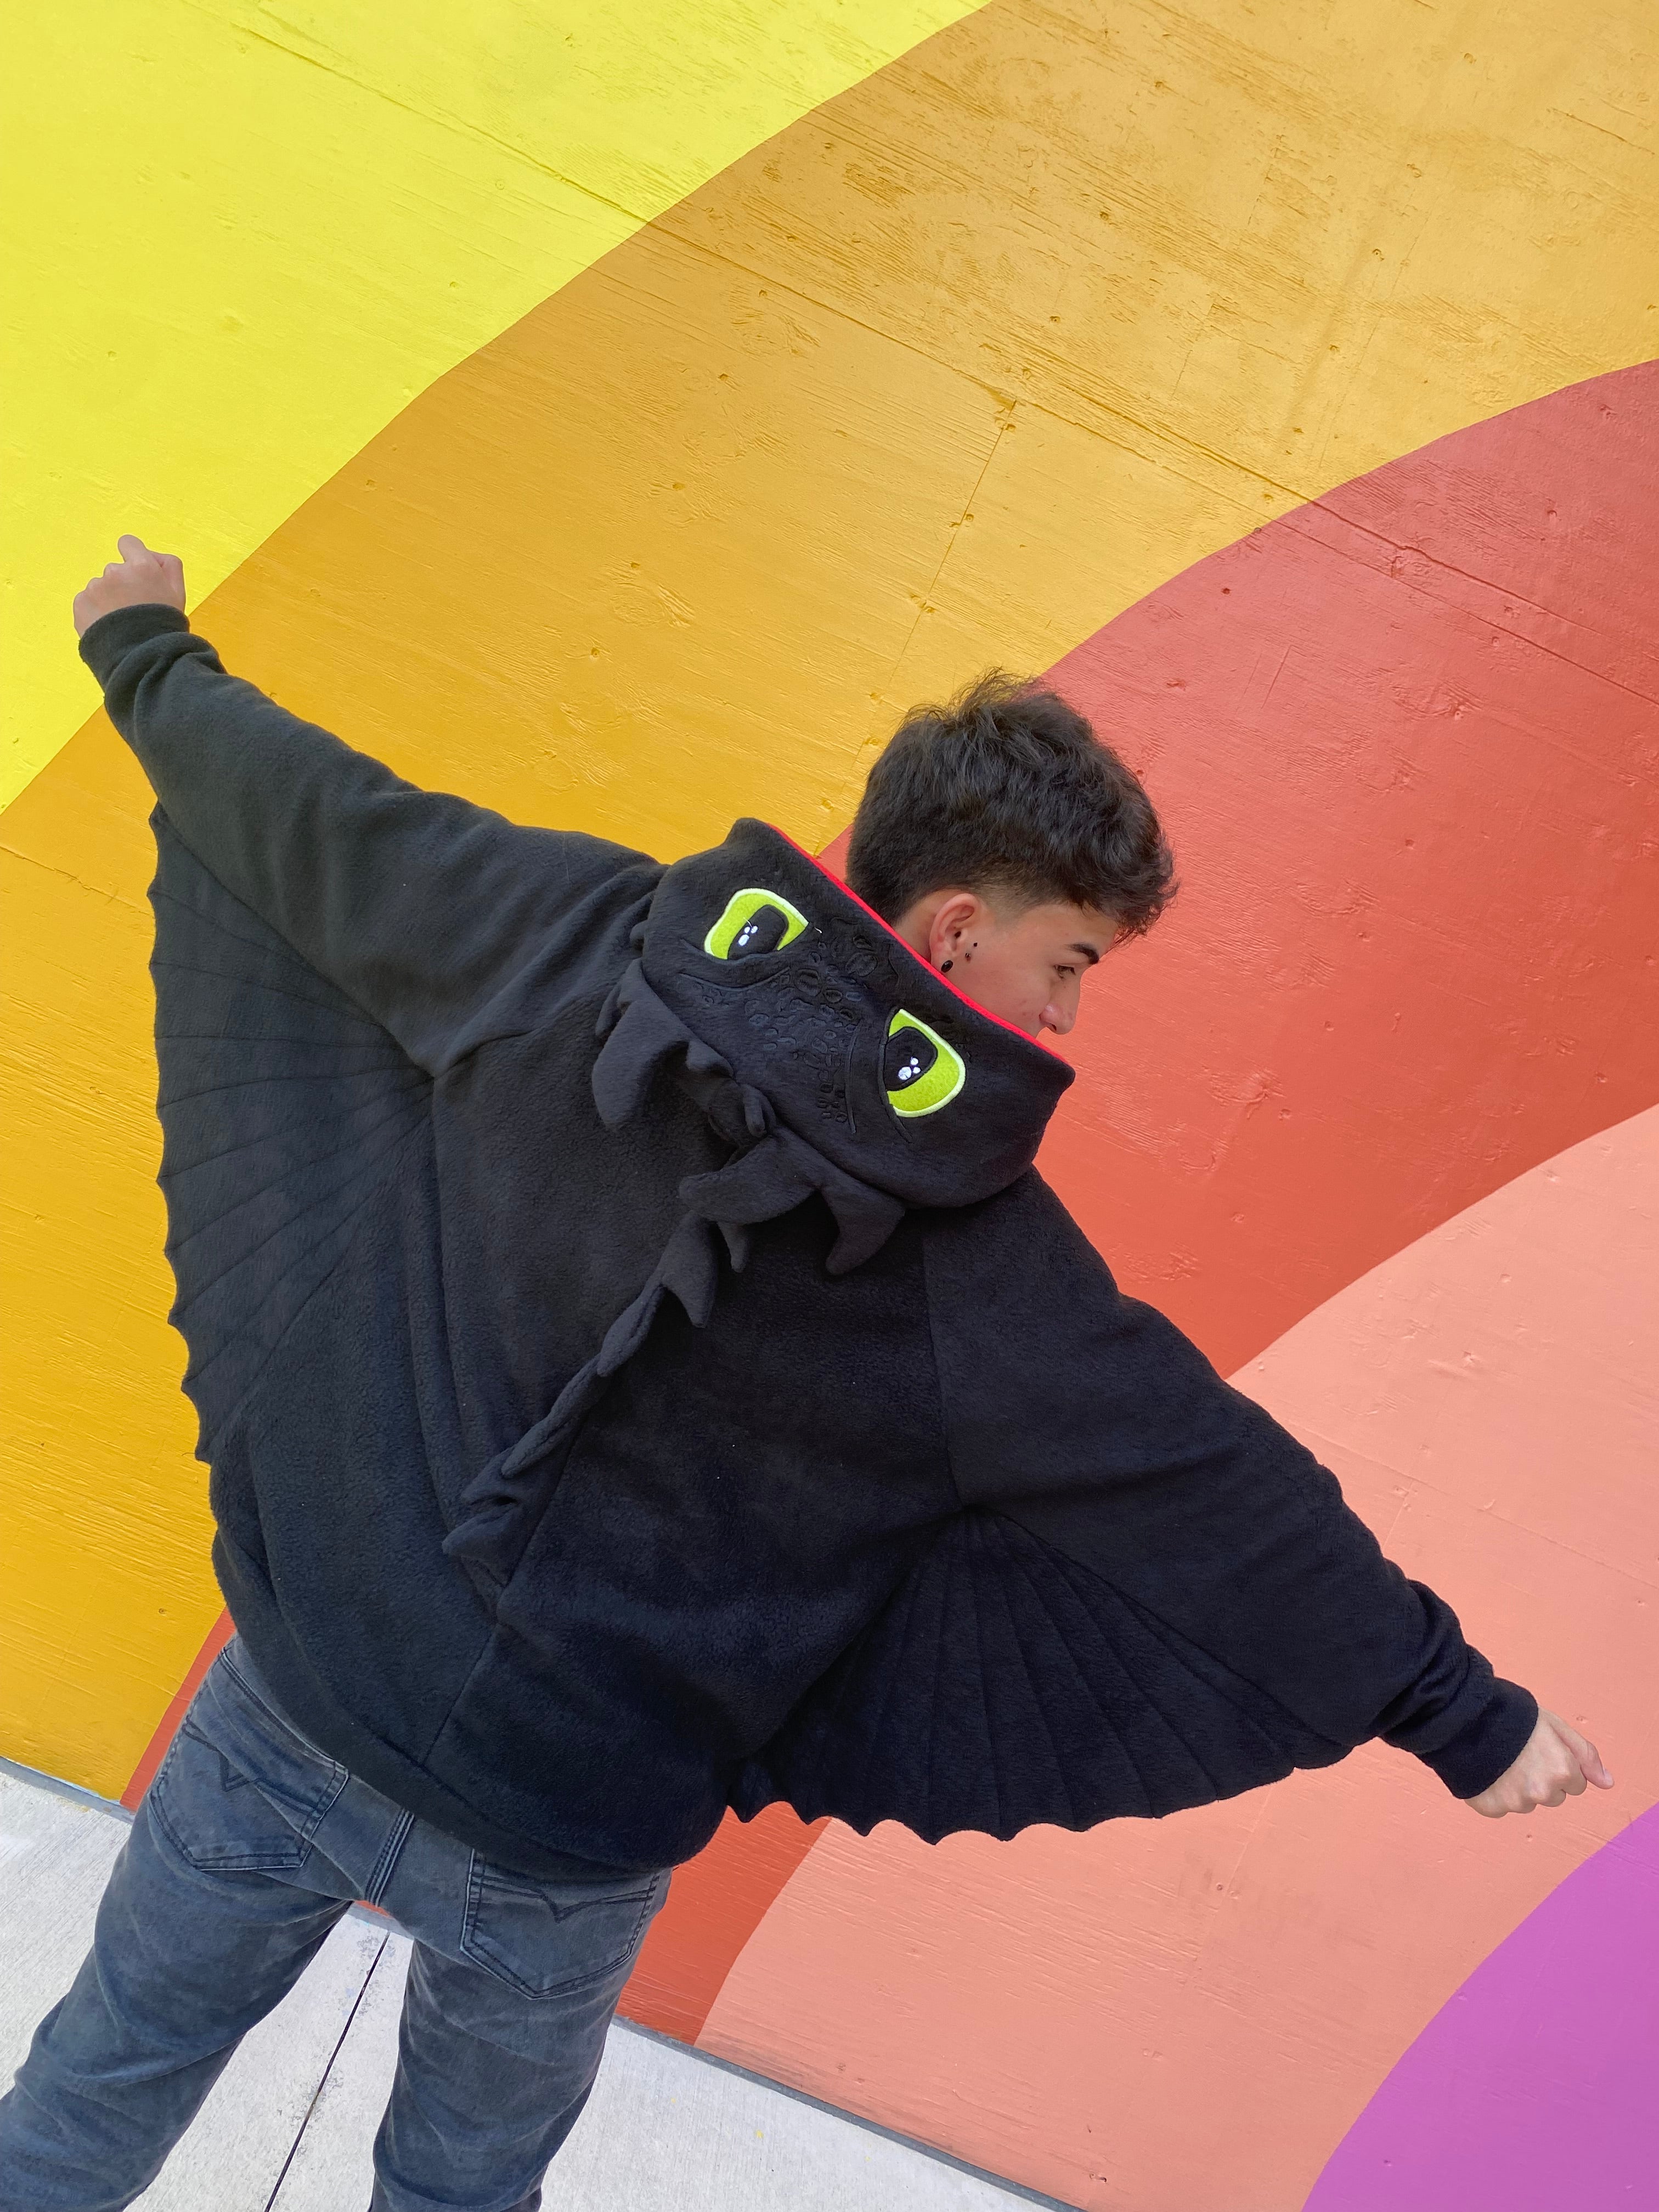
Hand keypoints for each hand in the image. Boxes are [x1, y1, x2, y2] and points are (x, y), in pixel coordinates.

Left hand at [73, 535, 185, 636]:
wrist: (142, 658)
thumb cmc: (164, 627)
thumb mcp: (179, 593)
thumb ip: (169, 565)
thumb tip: (151, 554)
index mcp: (141, 566)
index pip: (128, 543)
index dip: (133, 556)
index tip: (136, 573)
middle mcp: (115, 571)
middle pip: (116, 571)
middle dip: (123, 585)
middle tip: (134, 610)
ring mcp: (94, 587)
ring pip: (101, 588)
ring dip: (108, 600)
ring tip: (121, 623)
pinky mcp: (80, 603)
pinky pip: (87, 602)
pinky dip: (95, 612)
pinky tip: (108, 627)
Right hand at [1466, 1706, 1612, 1817]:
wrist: (1463, 1717)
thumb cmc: (1512, 1716)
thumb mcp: (1555, 1726)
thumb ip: (1585, 1755)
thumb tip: (1607, 1783)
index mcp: (1563, 1771)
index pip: (1575, 1783)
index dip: (1560, 1764)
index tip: (1541, 1750)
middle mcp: (1543, 1792)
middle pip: (1553, 1796)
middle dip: (1541, 1779)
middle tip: (1520, 1755)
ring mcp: (1516, 1803)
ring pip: (1527, 1802)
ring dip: (1518, 1787)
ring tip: (1500, 1760)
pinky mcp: (1492, 1809)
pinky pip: (1502, 1807)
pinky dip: (1495, 1793)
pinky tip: (1487, 1772)